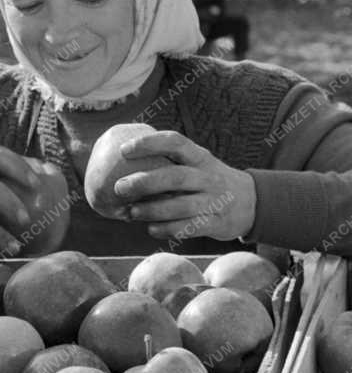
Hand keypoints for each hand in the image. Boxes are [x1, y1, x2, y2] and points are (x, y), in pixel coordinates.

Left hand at [113, 131, 256, 240]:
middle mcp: (209, 177)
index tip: (123, 150)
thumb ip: (168, 161)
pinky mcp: (218, 223)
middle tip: (120, 187)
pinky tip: (151, 229)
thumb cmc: (208, 180)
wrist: (252, 202)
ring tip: (131, 213)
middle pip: (176, 176)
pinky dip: (168, 229)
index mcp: (200, 157)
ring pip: (182, 205)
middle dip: (145, 182)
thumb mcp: (196, 163)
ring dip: (153, 210)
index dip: (149, 144)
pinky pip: (191, 227)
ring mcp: (215, 201)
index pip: (175, 143)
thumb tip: (120, 161)